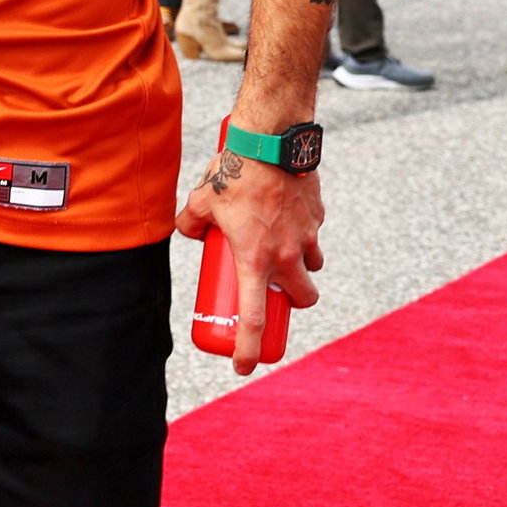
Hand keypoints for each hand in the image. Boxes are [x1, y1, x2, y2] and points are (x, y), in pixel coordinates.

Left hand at [177, 154, 323, 377]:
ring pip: (313, 267)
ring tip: (284, 253)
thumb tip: (189, 231)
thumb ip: (189, 220)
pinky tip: (289, 217)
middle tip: (277, 294)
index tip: (243, 366)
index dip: (248, 350)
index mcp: (254, 262)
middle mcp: (286, 256)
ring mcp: (306, 237)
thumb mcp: (201, 199)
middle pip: (302, 299)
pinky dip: (305, 234)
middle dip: (293, 303)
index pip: (254, 321)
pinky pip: (314, 235)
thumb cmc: (233, 172)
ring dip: (303, 268)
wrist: (270, 140)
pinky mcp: (317, 217)